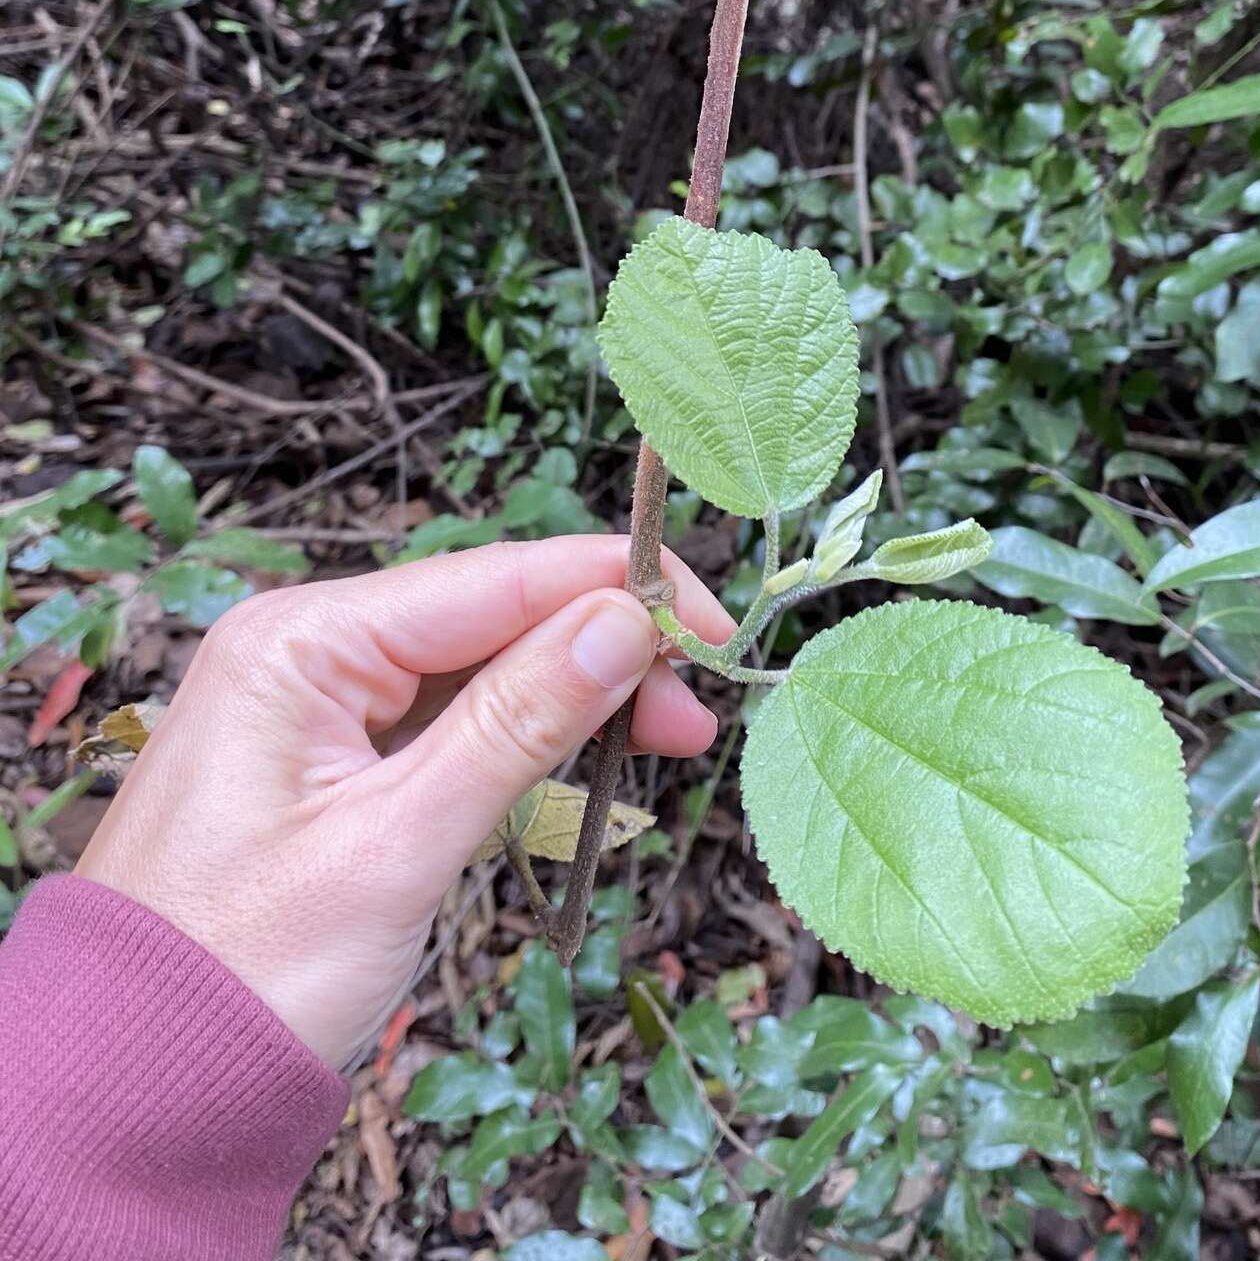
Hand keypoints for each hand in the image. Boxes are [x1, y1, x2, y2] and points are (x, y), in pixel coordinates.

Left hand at [77, 537, 731, 1068]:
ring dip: (574, 698)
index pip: (493, 578)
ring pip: (481, 670)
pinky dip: (524, 739)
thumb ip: (518, 723)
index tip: (715, 626)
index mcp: (301, 641)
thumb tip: (624, 622)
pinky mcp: (332, 762)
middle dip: (602, 652)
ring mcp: (317, 705)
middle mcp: (307, 649)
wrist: (135, 1090)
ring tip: (669, 740)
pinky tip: (588, 757)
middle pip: (493, 616)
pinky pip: (448, 722)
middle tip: (699, 715)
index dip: (613, 589)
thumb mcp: (398, 845)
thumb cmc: (245, 972)